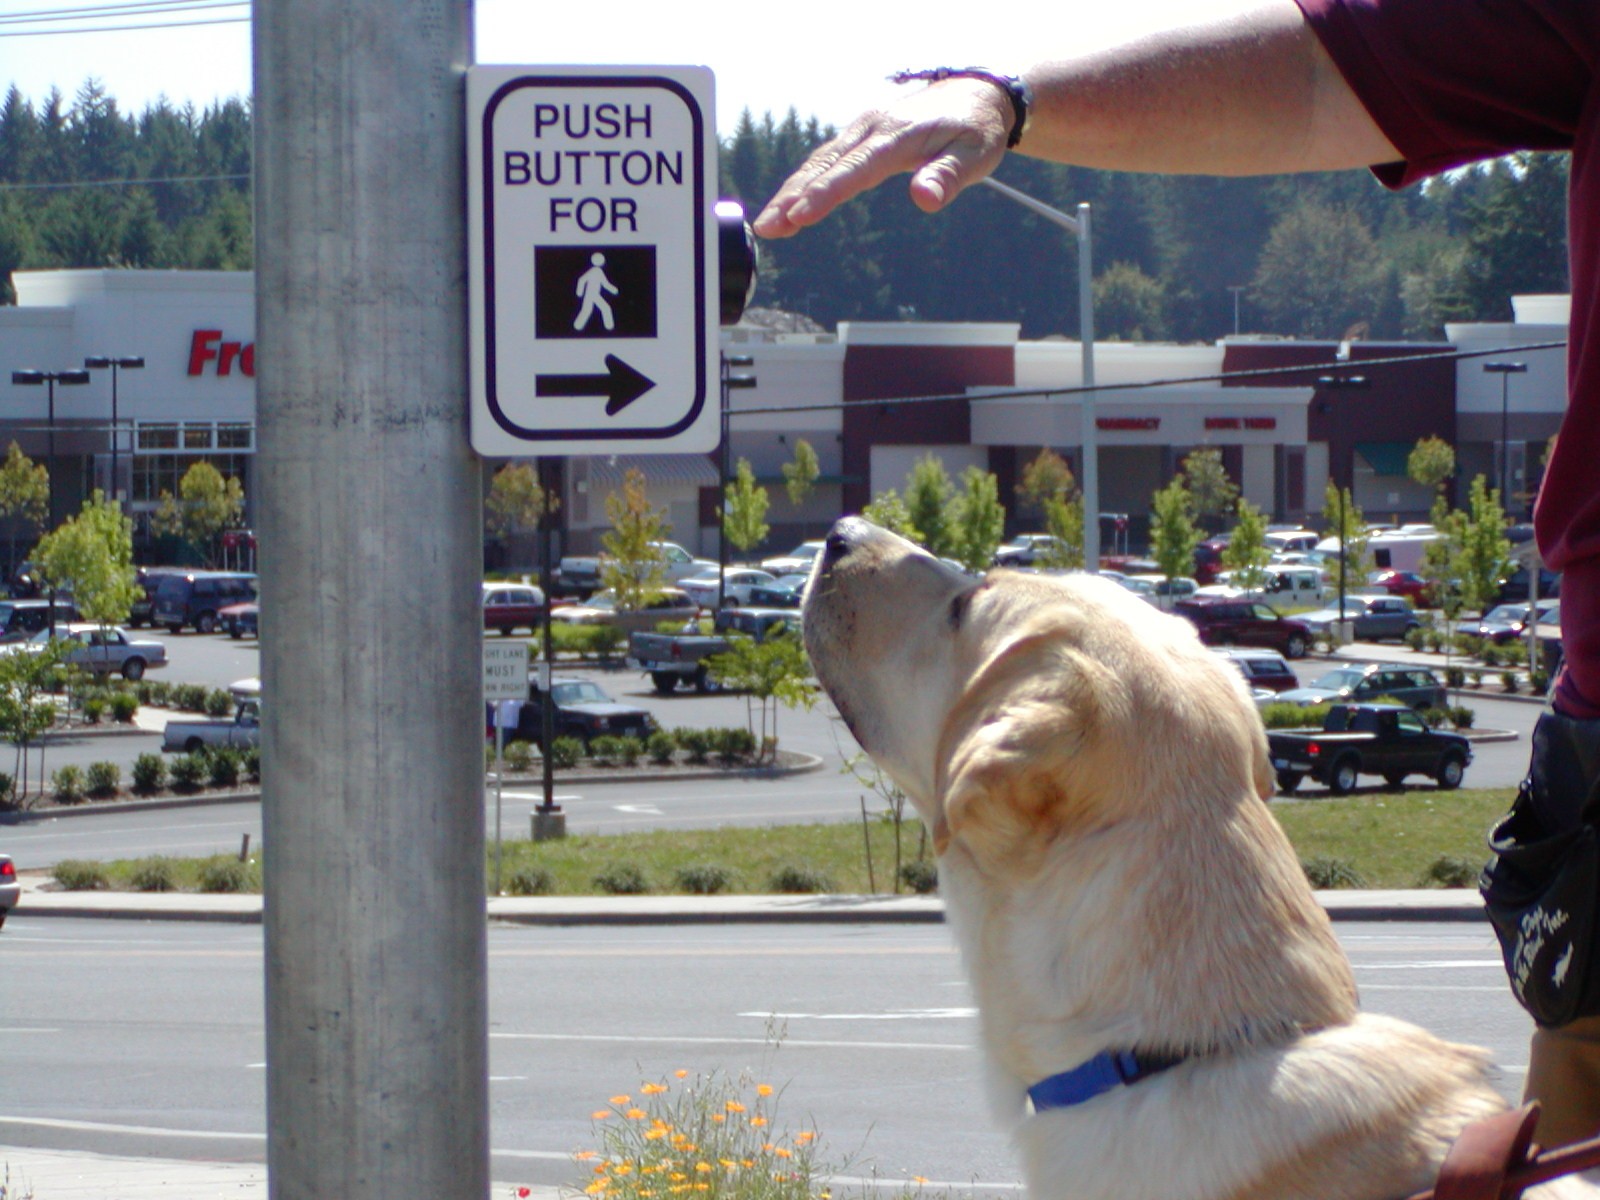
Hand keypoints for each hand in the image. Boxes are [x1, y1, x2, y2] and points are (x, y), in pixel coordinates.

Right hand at [752, 77, 1013, 238]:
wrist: (974, 93)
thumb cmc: (976, 130)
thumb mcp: (975, 155)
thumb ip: (948, 176)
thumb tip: (924, 200)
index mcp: (898, 135)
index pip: (857, 168)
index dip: (827, 192)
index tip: (801, 214)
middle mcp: (872, 128)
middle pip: (825, 165)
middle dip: (793, 197)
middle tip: (767, 228)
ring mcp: (861, 130)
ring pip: (818, 162)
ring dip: (790, 192)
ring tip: (767, 225)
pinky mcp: (858, 136)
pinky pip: (825, 160)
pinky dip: (802, 182)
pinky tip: (788, 205)